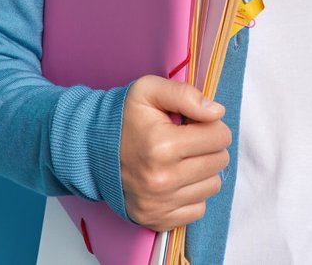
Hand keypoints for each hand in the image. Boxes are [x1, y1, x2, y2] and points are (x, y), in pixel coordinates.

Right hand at [119, 75, 231, 230]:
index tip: (196, 125)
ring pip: (212, 186)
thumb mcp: (149, 90)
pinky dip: (192, 194)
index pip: (219, 137)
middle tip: (189, 141)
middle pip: (219, 162)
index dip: (213, 126)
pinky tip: (176, 180)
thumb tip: (217, 112)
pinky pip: (198, 210)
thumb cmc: (124, 118)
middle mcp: (162, 179)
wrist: (91, 150)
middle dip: (210, 147)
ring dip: (203, 171)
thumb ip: (185, 95)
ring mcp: (159, 204)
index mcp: (163, 145)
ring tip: (182, 160)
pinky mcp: (157, 220)